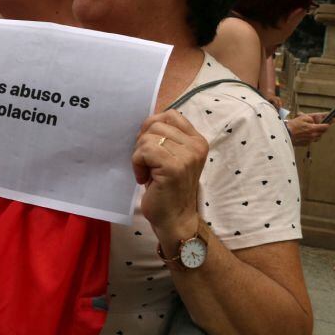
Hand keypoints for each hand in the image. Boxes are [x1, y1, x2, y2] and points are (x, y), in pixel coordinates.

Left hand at [132, 110, 207, 245]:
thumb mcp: (170, 156)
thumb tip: (145, 121)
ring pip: (147, 138)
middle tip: (147, 163)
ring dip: (139, 155)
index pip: (170, 115)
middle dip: (143, 143)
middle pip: (155, 124)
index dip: (152, 127)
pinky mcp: (174, 167)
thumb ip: (165, 137)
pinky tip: (144, 179)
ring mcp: (187, 156)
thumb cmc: (167, 187)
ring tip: (147, 172)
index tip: (149, 147)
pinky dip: (137, 164)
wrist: (175, 219)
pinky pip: (144, 151)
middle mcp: (196, 146)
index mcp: (197, 140)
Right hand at [287, 112, 332, 146]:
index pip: (325, 126)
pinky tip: (305, 134)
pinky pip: (312, 140)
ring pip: (318, 137)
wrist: (285, 135)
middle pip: (322, 132)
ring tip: (310, 130)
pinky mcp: (306, 144)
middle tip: (318, 125)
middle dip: (322, 128)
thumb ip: (310, 118)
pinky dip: (310, 137)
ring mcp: (310, 140)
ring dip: (317, 133)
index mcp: (313, 128)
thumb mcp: (301, 117)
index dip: (327, 123)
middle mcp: (313, 135)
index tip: (329, 122)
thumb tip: (314, 121)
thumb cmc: (292, 126)